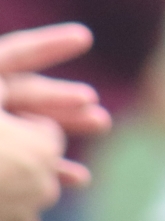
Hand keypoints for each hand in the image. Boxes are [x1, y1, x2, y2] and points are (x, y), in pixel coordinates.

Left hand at [0, 24, 100, 220]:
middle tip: (100, 119)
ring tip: (90, 161)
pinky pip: (2, 162)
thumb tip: (45, 133)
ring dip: (55, 146)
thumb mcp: (34, 146)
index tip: (87, 38)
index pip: (14, 53)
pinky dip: (34, 171)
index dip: (51, 43)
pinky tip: (73, 182)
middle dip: (64, 107)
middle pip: (17, 97)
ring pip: (13, 134)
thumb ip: (48, 130)